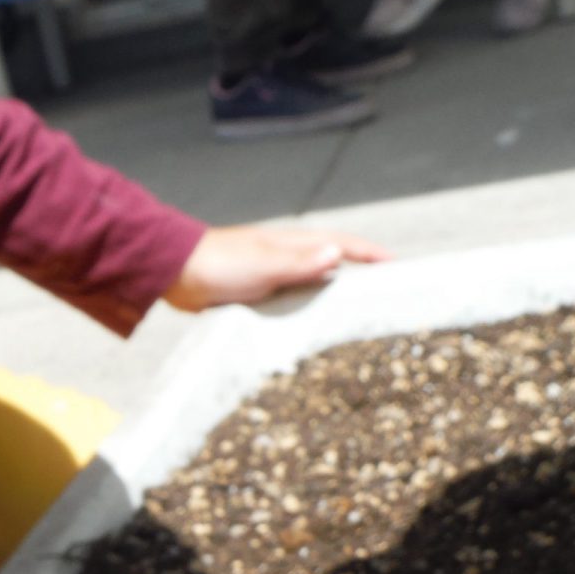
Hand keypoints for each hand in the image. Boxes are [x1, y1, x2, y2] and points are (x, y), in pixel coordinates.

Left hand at [162, 225, 389, 311]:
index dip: (370, 254)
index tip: (397, 264)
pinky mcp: (258, 295)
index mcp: (293, 244)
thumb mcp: (264, 264)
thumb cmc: (219, 263)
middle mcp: (287, 258)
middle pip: (333, 264)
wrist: (176, 275)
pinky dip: (308, 311)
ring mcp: (273, 276)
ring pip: (313, 286)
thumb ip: (300, 262)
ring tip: (359, 315)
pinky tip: (313, 329)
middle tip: (386, 291)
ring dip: (334, 295)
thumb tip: (338, 254)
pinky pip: (293, 302)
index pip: (342, 245)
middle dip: (360, 274)